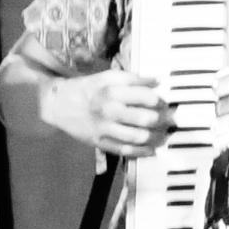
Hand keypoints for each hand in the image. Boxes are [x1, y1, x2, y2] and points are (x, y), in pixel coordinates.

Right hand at [38, 67, 168, 157]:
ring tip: (163, 135)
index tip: (165, 103)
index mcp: (112, 91)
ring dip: (156, 137)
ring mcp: (105, 128)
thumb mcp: (108, 77)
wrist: (59, 104)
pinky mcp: (101, 142)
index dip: (160, 102)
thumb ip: (134, 78)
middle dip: (162, 121)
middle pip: (145, 119)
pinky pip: (126, 150)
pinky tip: (151, 149)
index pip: (146, 97)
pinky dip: (142, 151)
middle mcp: (109, 110)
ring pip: (138, 137)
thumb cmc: (87, 88)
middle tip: (169, 120)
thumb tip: (157, 80)